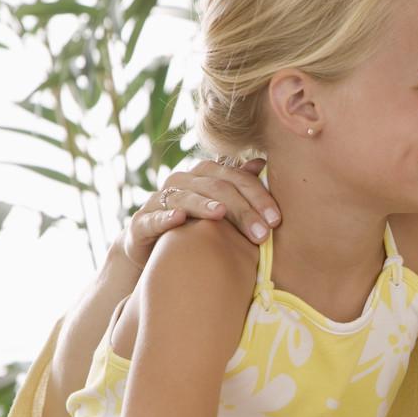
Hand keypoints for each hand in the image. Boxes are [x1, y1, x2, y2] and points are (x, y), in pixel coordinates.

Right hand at [120, 158, 279, 268]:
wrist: (155, 253)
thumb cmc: (198, 231)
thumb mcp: (223, 212)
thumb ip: (240, 187)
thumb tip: (262, 163)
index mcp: (205, 177)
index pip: (236, 179)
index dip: (258, 196)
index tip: (277, 219)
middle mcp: (182, 183)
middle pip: (216, 188)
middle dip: (241, 209)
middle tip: (262, 233)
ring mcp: (159, 201)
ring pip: (185, 197)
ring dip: (205, 207)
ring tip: (222, 214)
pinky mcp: (140, 223)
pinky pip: (153, 217)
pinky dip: (166, 216)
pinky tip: (180, 218)